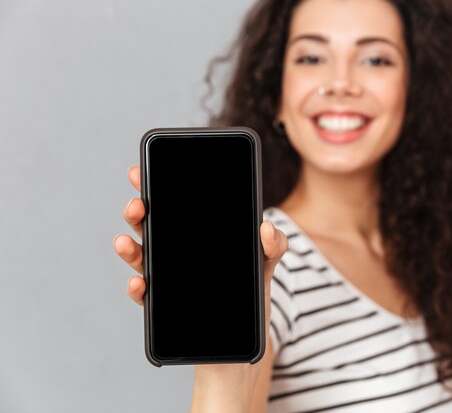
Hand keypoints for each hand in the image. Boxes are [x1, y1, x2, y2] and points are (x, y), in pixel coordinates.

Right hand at [113, 166, 287, 308]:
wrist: (250, 331)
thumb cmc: (254, 289)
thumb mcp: (267, 260)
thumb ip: (274, 244)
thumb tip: (266, 228)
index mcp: (196, 233)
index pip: (170, 205)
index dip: (151, 187)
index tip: (139, 173)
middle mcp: (177, 251)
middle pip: (149, 226)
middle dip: (136, 212)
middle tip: (137, 205)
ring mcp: (170, 278)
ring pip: (141, 258)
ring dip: (129, 249)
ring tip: (125, 242)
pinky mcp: (167, 306)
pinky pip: (145, 296)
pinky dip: (137, 288)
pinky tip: (139, 282)